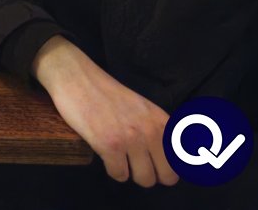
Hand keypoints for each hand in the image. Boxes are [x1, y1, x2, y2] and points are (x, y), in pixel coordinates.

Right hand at [33, 36, 178, 187]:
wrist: (76, 77)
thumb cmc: (106, 92)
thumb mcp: (142, 108)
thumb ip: (157, 129)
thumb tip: (172, 159)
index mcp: (162, 121)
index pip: (181, 161)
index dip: (168, 166)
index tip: (154, 161)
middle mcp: (151, 131)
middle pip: (166, 177)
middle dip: (152, 173)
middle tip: (136, 163)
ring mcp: (130, 139)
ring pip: (144, 179)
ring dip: (131, 172)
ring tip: (119, 158)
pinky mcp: (108, 145)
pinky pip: (119, 175)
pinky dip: (112, 170)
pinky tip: (106, 156)